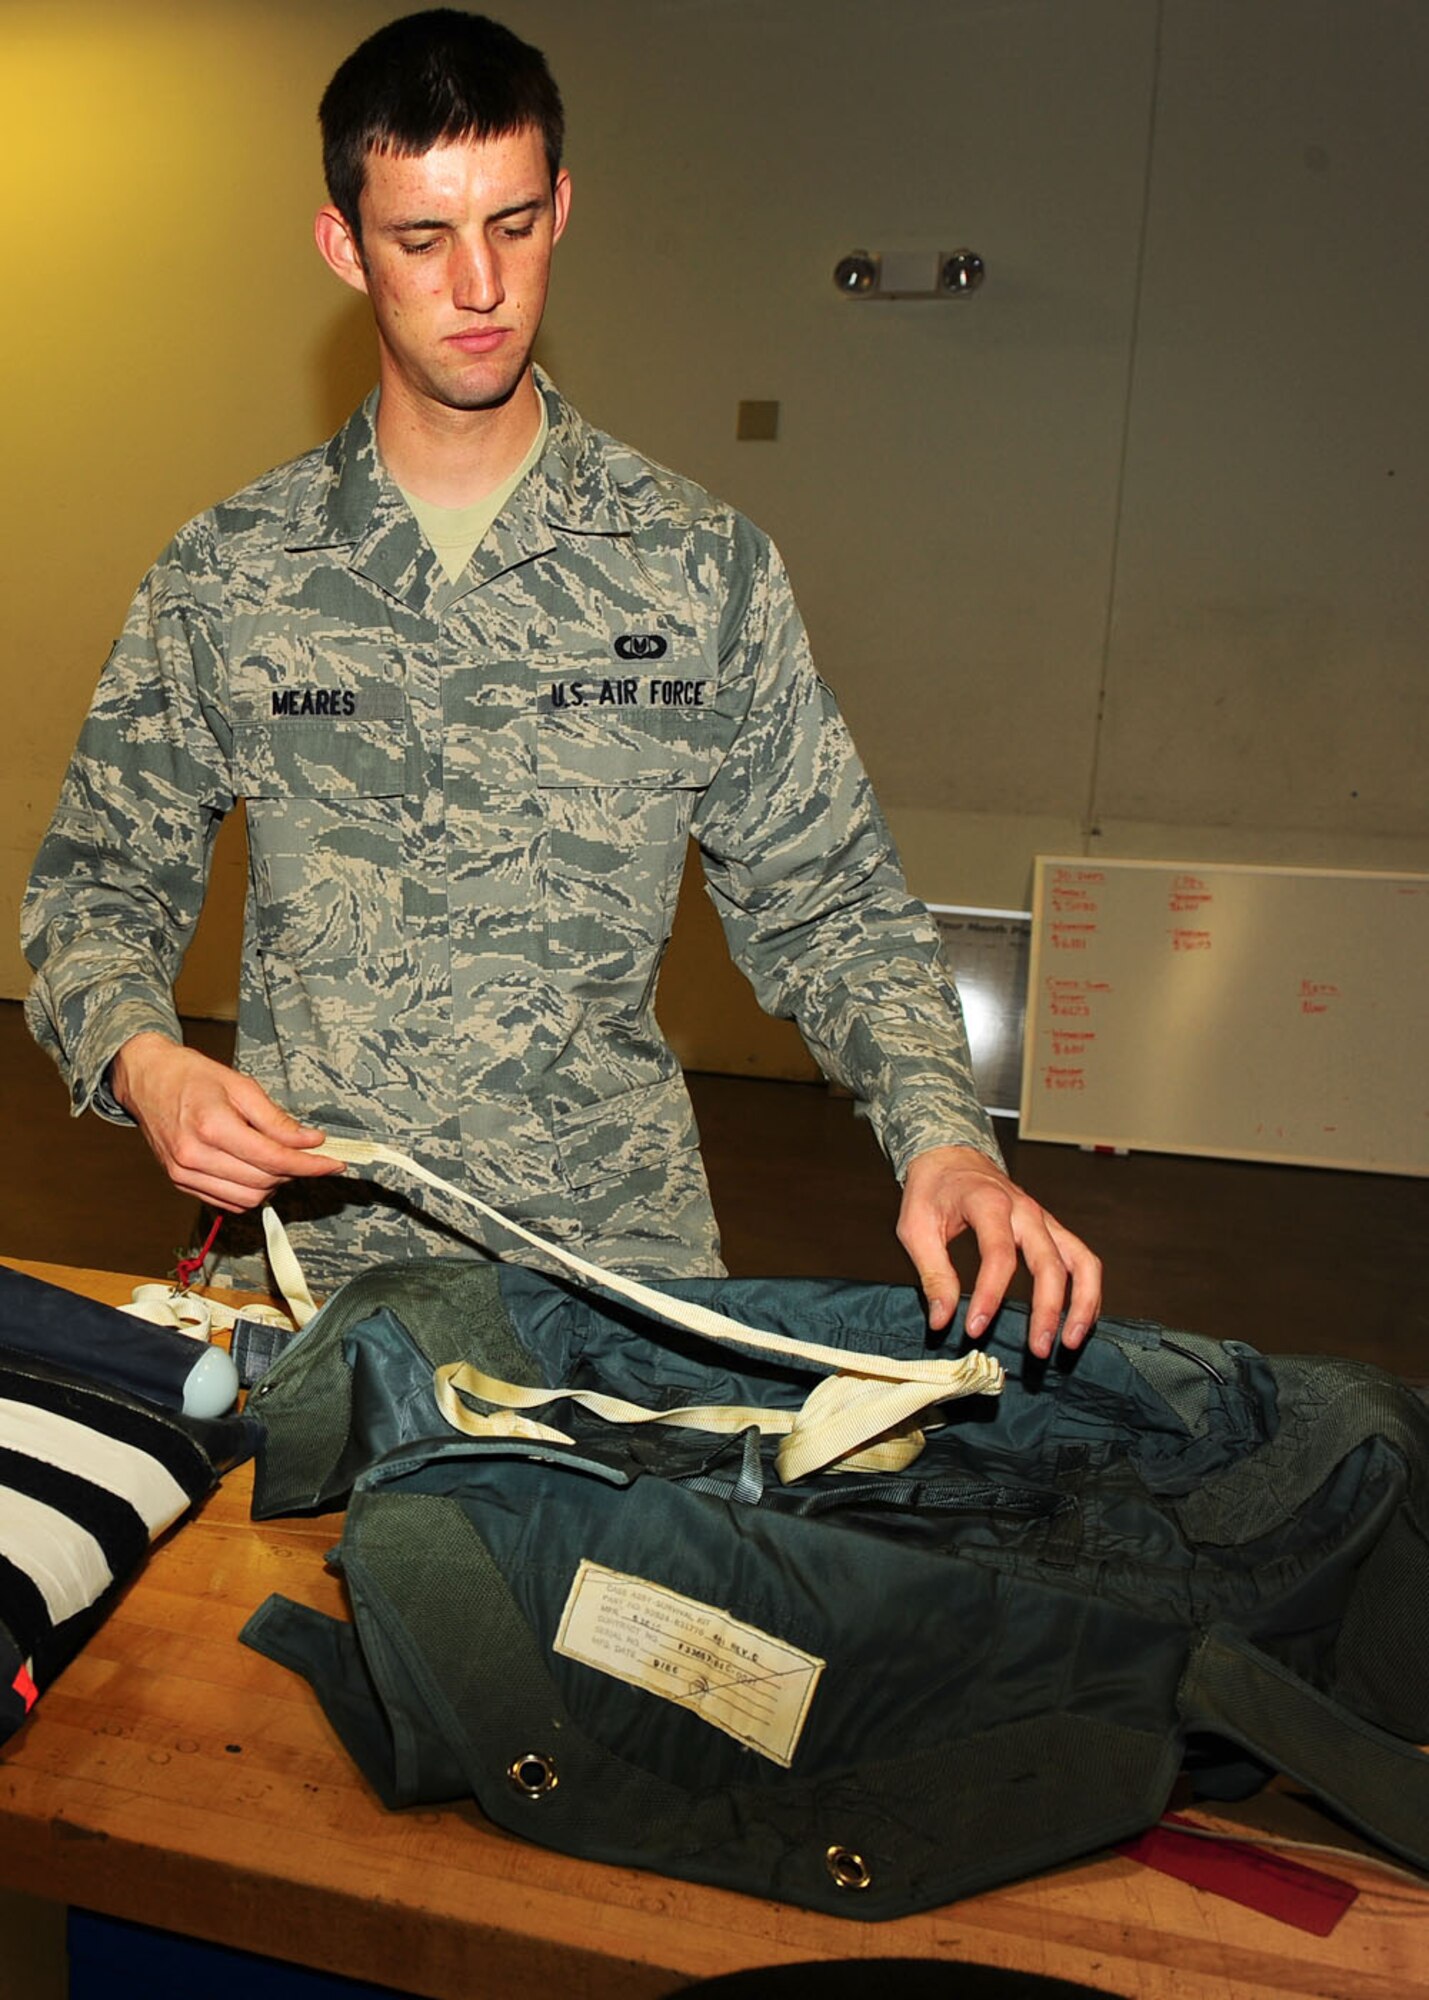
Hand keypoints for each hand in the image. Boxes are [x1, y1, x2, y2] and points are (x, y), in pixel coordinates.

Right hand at [109, 1033, 344, 1212]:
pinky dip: (248, 1192)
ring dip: (272, 1185)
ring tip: (278, 1160)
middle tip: (307, 1155)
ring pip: (246, 1200)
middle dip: (293, 1173)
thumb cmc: (191, 1076)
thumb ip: (276, 1119)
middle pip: (263, 1183)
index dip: (309, 1165)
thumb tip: (310, 1140)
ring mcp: (184, 1173)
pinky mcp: (180, 1182)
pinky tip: (255, 1170)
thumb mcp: (240, 1086)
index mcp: (211, 1126)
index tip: (334, 1163)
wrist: (146, 1079)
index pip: (273, 1158)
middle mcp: (194, 1156)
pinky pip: (226, 1202)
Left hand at [896, 1145, 1100, 1359]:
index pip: (998, 1253)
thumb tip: (942, 1319)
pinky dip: (1087, 1292)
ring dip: (1081, 1303)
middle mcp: (1024, 1209)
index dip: (989, 1294)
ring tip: (1070, 1341)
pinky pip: (1082, 1260)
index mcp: (988, 1202)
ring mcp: (1044, 1219)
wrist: (951, 1157)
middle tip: (1037, 1350)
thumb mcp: (916, 1228)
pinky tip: (1078, 1321)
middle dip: (1047, 1310)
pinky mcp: (1051, 1230)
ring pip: (1081, 1260)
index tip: (975, 1326)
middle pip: (1049, 1262)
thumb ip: (932, 1274)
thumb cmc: (933, 1190)